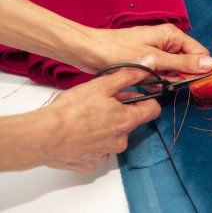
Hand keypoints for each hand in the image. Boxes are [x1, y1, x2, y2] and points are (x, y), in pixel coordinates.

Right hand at [39, 54, 159, 171]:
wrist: (44, 136)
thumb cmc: (72, 110)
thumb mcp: (102, 85)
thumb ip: (129, 75)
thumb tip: (149, 63)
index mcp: (127, 121)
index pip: (153, 110)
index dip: (148, 100)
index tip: (139, 95)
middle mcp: (121, 141)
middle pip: (130, 123)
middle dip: (121, 110)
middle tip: (104, 101)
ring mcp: (105, 154)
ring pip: (113, 136)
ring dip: (106, 126)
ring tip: (88, 115)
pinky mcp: (90, 163)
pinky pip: (97, 150)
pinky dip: (92, 141)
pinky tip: (79, 132)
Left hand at [65, 24, 211, 76]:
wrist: (89, 52)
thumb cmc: (119, 51)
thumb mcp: (154, 59)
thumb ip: (183, 63)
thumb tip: (210, 64)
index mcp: (172, 36)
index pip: (198, 53)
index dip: (200, 68)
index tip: (197, 84)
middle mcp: (167, 44)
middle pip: (186, 64)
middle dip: (178, 76)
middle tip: (165, 81)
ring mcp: (157, 54)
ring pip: (172, 73)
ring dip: (165, 81)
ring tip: (149, 80)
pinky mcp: (148, 63)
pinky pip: (159, 76)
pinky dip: (154, 82)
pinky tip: (143, 83)